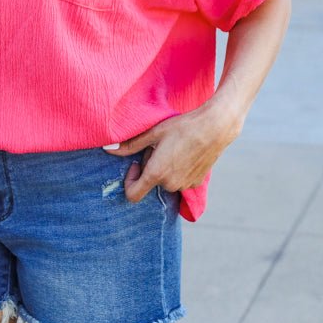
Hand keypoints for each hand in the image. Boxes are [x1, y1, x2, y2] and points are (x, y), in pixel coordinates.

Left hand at [106, 97, 243, 203]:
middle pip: (151, 183)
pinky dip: (178, 170)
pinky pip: (180, 180)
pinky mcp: (197, 183)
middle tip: (159, 146)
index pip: (132, 195)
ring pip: (166, 181)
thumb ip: (129, 145)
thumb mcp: (153, 133)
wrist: (216, 127)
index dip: (129, 181)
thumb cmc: (183, 127)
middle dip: (150, 167)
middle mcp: (170, 184)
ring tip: (174, 148)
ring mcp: (185, 185)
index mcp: (156, 174)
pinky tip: (185, 152)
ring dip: (164, 169)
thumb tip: (107, 149)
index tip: (135, 164)